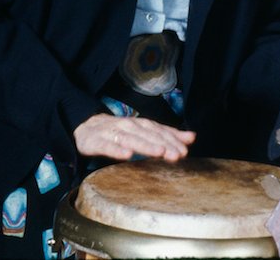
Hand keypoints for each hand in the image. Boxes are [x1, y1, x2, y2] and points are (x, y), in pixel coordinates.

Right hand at [74, 113, 195, 161]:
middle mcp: (129, 126)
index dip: (172, 140)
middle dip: (164, 144)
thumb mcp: (144, 132)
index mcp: (141, 125)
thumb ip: (166, 135)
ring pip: (131, 139)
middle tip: (177, 155)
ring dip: (146, 145)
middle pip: (148, 135)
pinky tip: (127, 155)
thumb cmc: (120, 132)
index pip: (159, 131)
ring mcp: (113, 133)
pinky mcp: (97, 142)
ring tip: (159, 152)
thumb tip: (192, 137)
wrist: (86, 127)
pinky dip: (117, 150)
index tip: (185, 150)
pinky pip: (107, 146)